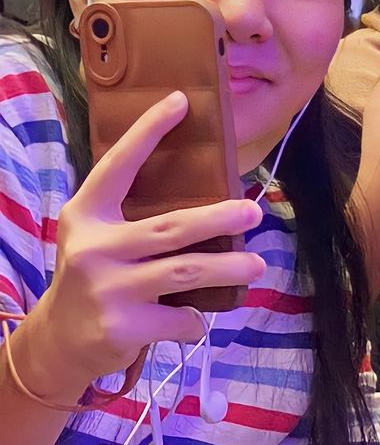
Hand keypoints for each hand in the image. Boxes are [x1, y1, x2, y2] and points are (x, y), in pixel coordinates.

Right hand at [34, 91, 264, 388]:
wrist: (57, 342)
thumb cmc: (95, 277)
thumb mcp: (99, 238)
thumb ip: (135, 217)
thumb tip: (212, 198)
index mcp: (88, 215)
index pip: (119, 165)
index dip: (148, 131)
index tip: (180, 102)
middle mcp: (94, 248)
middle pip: (172, 226)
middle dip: (220, 218)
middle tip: (254, 211)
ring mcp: (107, 289)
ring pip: (186, 271)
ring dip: (229, 268)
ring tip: (257, 264)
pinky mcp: (122, 326)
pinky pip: (180, 316)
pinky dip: (197, 318)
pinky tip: (197, 317)